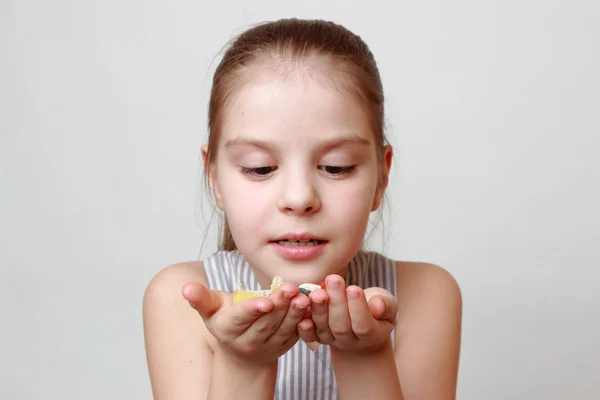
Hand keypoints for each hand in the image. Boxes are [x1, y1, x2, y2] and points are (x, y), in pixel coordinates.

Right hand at [182, 281, 309, 365]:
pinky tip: (312, 305)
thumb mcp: (210, 310)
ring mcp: (268, 346)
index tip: (265, 301)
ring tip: (303, 296)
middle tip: (290, 288)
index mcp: (228, 329)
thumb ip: (201, 298)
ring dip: (294, 313)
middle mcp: (248, 341)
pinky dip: (305, 320)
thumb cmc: (225, 321)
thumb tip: (185, 287)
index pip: (241, 319)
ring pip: (283, 329)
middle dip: (279, 305)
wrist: (241, 352)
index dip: (253, 310)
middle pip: (265, 323)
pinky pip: (297, 333)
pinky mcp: (286, 345)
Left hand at [297, 274, 397, 352]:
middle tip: (333, 280)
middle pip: (341, 326)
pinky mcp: (317, 337)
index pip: (364, 325)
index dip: (359, 308)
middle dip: (336, 302)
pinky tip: (301, 310)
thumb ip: (385, 305)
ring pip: (323, 328)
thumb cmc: (376, 310)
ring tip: (317, 291)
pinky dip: (304, 326)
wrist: (360, 325)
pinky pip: (309, 335)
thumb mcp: (387, 305)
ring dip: (318, 309)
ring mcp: (332, 340)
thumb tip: (378, 305)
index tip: (354, 288)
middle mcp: (350, 341)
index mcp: (371, 334)